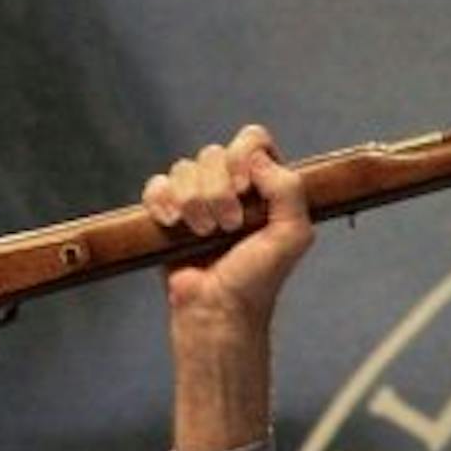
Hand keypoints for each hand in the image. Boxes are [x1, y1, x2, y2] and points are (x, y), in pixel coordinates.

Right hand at [142, 124, 314, 450]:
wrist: (218, 310)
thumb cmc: (257, 279)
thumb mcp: (293, 236)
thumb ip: (290, 190)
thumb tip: (256, 157)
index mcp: (265, 186)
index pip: (253, 140)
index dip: (244, 154)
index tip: (245, 186)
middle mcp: (232, 187)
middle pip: (214, 152)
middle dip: (218, 190)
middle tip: (229, 227)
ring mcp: (198, 199)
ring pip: (184, 168)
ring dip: (193, 201)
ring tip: (203, 234)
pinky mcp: (169, 213)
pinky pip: (157, 185)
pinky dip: (162, 200)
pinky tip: (172, 223)